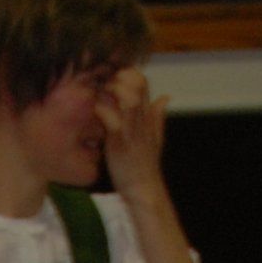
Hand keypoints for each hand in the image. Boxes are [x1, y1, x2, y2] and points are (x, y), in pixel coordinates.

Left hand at [97, 66, 167, 200]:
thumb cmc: (144, 165)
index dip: (128, 74)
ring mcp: (132, 130)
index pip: (143, 83)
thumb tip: (166, 97)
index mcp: (148, 116)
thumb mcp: (155, 138)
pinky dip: (103, 111)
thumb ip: (158, 116)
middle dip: (120, 77)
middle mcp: (142, 119)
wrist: (144, 189)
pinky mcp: (120, 143)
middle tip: (104, 83)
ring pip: (129, 99)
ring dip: (113, 91)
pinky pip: (113, 120)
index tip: (112, 79)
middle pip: (138, 85)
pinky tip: (95, 110)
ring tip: (101, 94)